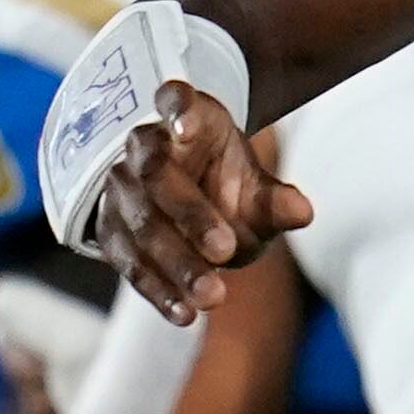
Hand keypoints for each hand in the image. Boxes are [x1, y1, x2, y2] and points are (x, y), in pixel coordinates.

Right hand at [91, 83, 311, 324]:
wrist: (187, 198)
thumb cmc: (224, 183)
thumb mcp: (255, 185)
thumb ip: (275, 198)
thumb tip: (302, 212)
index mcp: (184, 116)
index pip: (174, 99)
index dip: (178, 109)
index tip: (186, 125)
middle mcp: (144, 147)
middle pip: (155, 174)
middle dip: (189, 214)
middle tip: (226, 250)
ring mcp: (120, 189)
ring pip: (141, 224)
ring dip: (175, 262)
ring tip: (213, 296)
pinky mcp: (110, 231)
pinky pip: (130, 263)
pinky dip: (158, 289)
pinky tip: (185, 315)